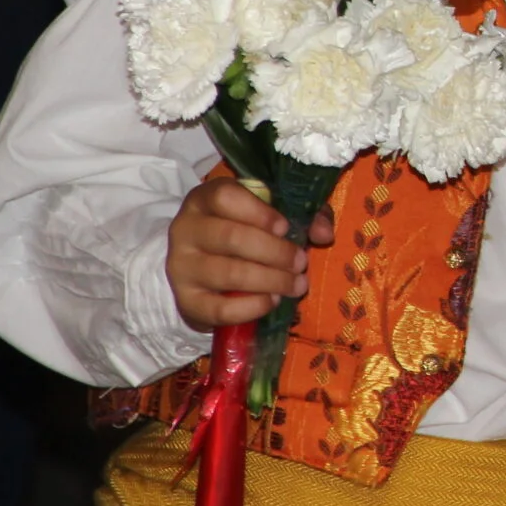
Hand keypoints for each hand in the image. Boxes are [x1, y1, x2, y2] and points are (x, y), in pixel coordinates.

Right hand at [167, 178, 332, 330]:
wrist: (202, 267)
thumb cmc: (243, 232)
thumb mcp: (268, 214)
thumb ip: (302, 215)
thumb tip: (324, 233)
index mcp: (205, 199)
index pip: (225, 197)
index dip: (259, 212)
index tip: (284, 227)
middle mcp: (186, 229)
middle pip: (231, 238)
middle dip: (276, 253)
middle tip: (301, 263)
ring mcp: (181, 266)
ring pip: (228, 273)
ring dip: (270, 281)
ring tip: (296, 285)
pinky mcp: (186, 300)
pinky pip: (219, 308)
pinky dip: (251, 307)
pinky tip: (272, 302)